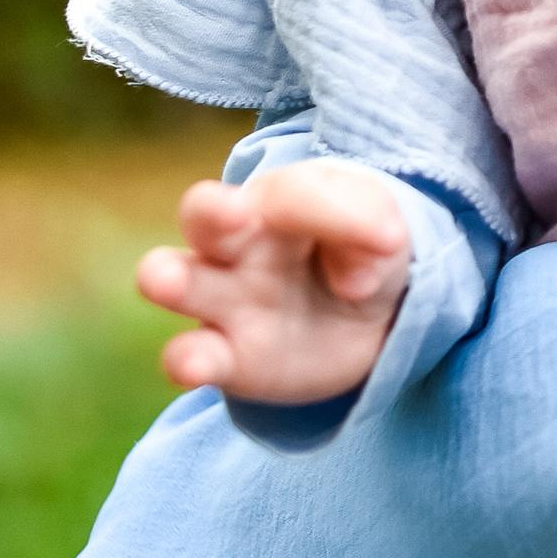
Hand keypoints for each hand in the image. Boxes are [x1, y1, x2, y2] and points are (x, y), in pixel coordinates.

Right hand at [135, 165, 413, 402]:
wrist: (364, 321)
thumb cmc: (361, 252)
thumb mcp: (384, 234)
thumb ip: (370, 234)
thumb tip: (355, 278)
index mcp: (279, 199)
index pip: (291, 192)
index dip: (334, 213)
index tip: (387, 239)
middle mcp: (238, 243)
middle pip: (202, 211)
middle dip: (212, 211)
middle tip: (235, 215)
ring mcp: (224, 299)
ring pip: (177, 277)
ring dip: (169, 276)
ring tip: (168, 280)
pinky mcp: (224, 358)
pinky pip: (189, 355)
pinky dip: (185, 360)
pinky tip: (192, 365)